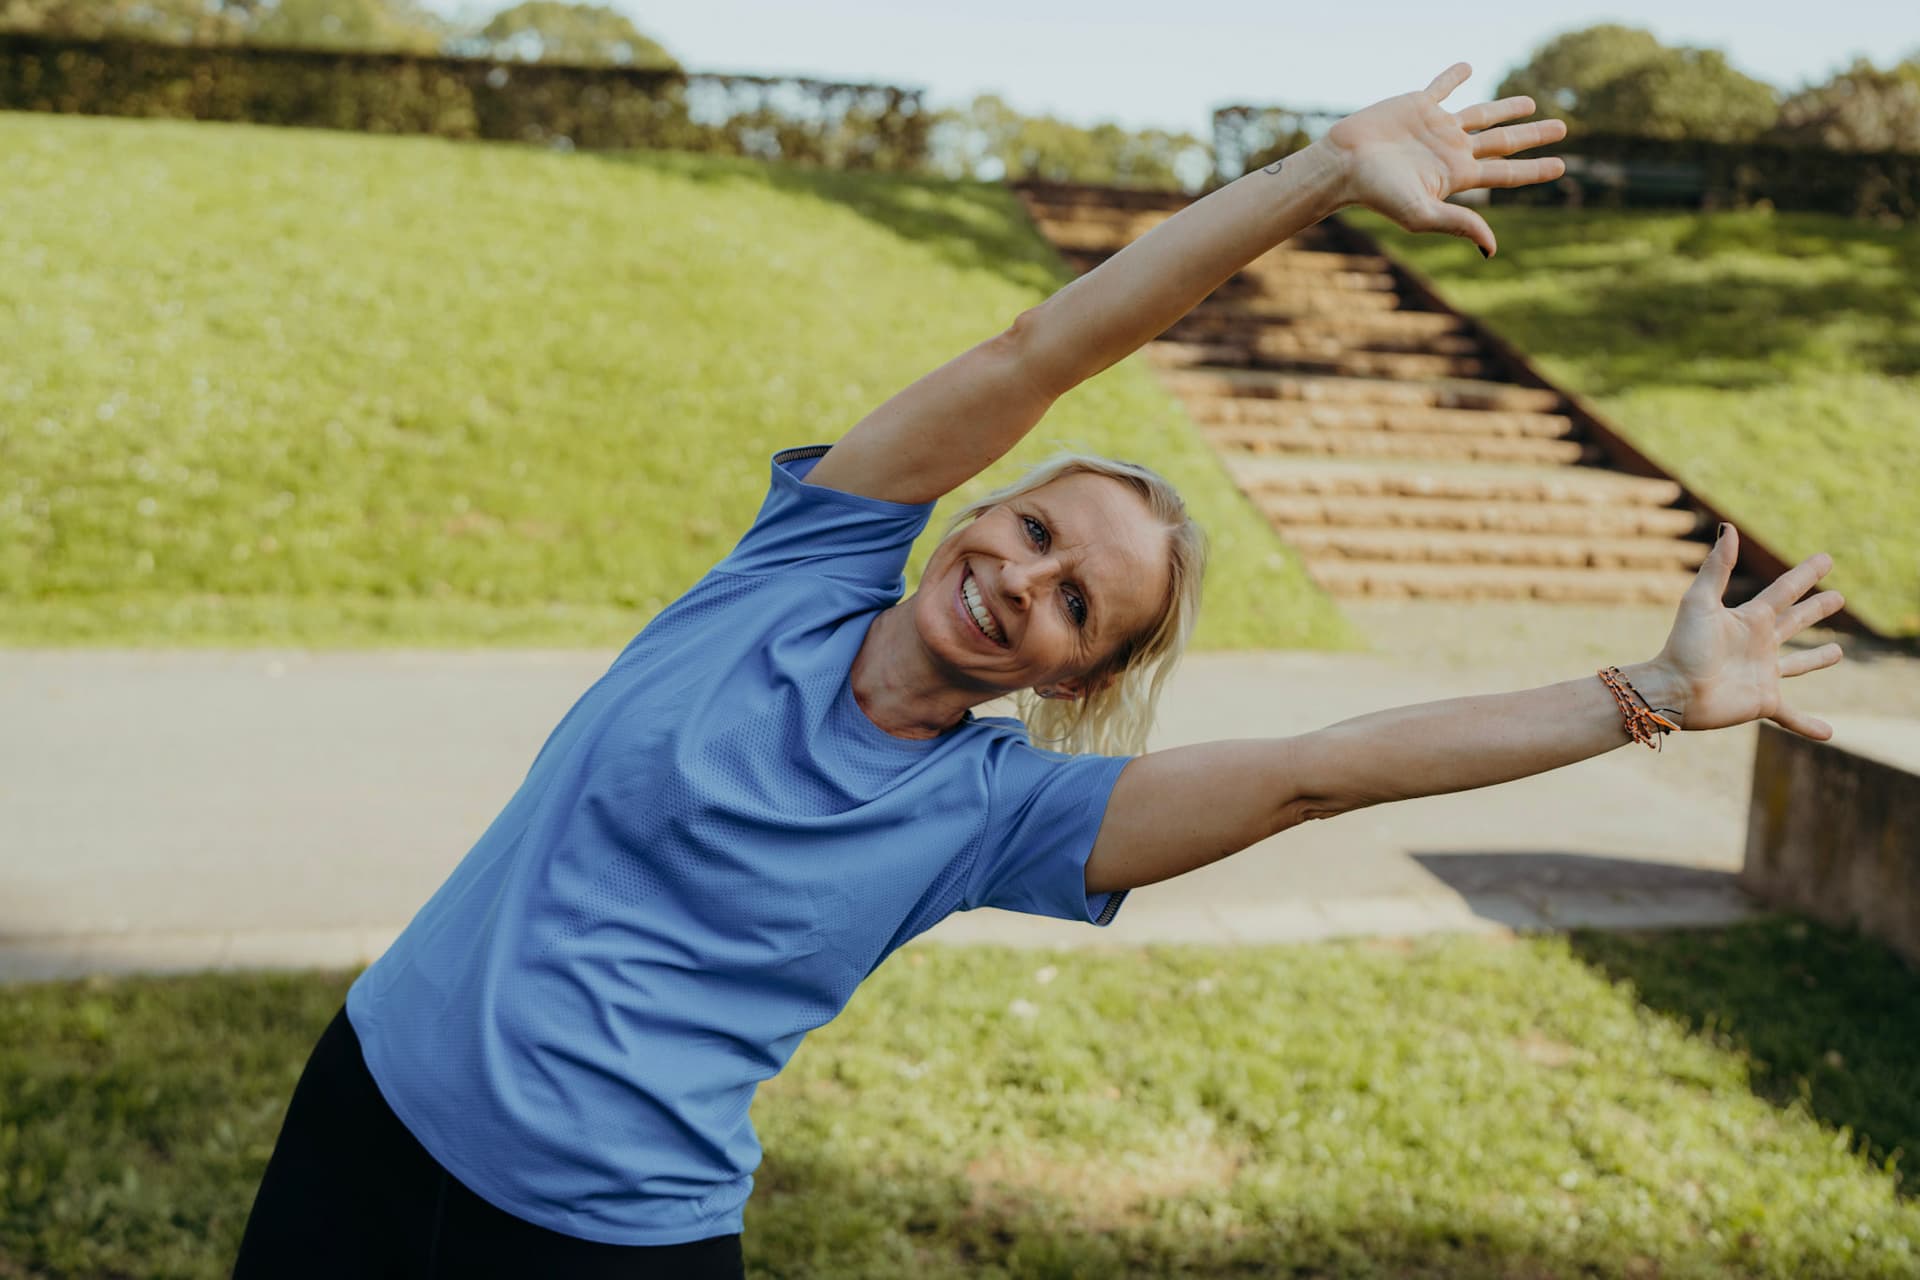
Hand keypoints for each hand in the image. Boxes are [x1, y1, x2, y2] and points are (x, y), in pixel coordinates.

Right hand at [1314, 63, 1565, 256]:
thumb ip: (1459, 224)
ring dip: (1507, 108)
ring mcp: (1437, 127)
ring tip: (1530, 103)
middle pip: (1503, 141)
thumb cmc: (1378, 193)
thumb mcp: (1422, 214)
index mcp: (1457, 175)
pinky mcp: (1418, 105)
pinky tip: (1468, 67)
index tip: (1562, 166)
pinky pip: (1442, 86)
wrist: (1344, 163)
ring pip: (1482, 114)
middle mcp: (1452, 150)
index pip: (1506, 172)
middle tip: (1562, 128)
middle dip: (1533, 136)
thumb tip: (1493, 248)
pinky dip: (1455, 76)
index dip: (1535, 169)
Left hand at [1652, 526, 1846, 738]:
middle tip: (1838, 597)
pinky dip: (1809, 724)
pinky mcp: (1763, 703)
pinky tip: (1829, 732)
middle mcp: (1759, 645)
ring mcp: (1763, 674)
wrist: (1673, 690)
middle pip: (1794, 622)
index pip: (1784, 591)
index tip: (1826, 559)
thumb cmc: (1684, 646)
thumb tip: (1728, 527)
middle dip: (1815, 610)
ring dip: (1817, 659)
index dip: (1805, 575)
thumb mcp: (1700, 602)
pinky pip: (1792, 716)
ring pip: (1797, 665)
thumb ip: (1716, 566)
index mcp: (1749, 619)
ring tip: (1838, 653)